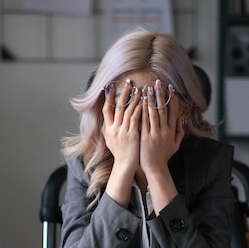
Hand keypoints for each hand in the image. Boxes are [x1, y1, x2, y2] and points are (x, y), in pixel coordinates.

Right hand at [102, 80, 142, 205]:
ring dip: (133, 98)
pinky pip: (135, 118)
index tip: (110, 87)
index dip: (108, 97)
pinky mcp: (131, 134)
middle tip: (128, 82)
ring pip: (127, 110)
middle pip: (118, 107)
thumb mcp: (109, 141)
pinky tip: (144, 102)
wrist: (125, 165)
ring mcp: (122, 131)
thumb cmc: (120, 154)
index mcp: (107, 129)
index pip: (106, 109)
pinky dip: (139, 109)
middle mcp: (113, 128)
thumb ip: (107, 130)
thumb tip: (104, 121)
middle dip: (123, 93)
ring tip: (139, 88)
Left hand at [138, 81, 184, 212]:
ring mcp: (155, 134)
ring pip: (153, 113)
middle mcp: (165, 131)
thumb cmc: (164, 156)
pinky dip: (142, 111)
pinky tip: (140, 102)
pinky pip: (144, 121)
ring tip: (148, 88)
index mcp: (172, 131)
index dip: (172, 99)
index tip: (169, 88)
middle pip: (163, 109)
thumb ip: (179, 132)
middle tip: (158, 83)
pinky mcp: (146, 138)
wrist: (155, 168)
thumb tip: (181, 120)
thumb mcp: (175, 144)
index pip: (174, 111)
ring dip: (151, 100)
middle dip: (160, 95)